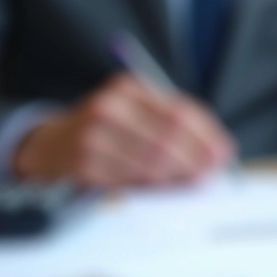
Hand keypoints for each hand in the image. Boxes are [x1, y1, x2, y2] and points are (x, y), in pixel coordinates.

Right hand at [12, 74, 234, 187]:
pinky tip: (165, 188)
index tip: (224, 152)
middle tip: (212, 173)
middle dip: (195, 159)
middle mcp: (110, 107)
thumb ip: (172, 124)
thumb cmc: (107, 128)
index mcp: (128, 88)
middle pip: (167, 137)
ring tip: (194, 183)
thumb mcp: (135, 112)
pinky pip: (130, 179)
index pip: (178, 111)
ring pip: (151, 162)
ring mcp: (94, 135)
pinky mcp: (84, 164)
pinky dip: (153, 186)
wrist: (53, 143)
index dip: (205, 135)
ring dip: (178, 176)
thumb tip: (215, 150)